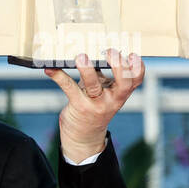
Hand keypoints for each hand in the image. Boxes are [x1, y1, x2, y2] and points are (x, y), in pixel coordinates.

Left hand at [43, 48, 144, 162]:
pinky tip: (50, 69)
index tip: (131, 54)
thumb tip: (91, 53)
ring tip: (81, 57)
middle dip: (119, 65)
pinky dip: (59, 77)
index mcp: (121, 93)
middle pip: (123, 82)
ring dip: (87, 70)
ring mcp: (96, 104)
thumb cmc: (94, 106)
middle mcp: (112, 99)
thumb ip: (100, 75)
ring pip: (94, 85)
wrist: (84, 135)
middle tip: (109, 51)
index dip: (138, 67)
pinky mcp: (79, 106)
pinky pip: (69, 88)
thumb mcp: (103, 91)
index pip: (136, 80)